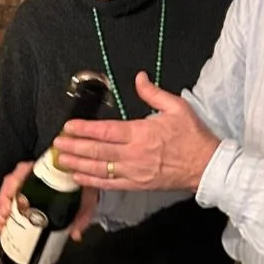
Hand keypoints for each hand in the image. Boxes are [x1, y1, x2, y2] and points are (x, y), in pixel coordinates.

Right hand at [0, 160, 98, 242]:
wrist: (86, 189)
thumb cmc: (83, 190)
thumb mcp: (86, 200)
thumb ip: (82, 216)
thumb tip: (75, 235)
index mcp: (45, 172)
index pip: (22, 171)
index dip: (13, 185)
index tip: (11, 199)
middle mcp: (32, 177)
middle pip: (10, 184)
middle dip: (3, 202)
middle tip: (3, 217)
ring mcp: (26, 187)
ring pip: (7, 195)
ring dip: (0, 211)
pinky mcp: (23, 198)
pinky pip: (9, 204)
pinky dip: (2, 217)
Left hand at [53, 71, 218, 191]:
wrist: (206, 166)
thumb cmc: (193, 136)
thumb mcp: (177, 107)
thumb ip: (153, 93)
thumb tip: (139, 78)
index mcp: (141, 133)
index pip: (106, 131)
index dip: (84, 129)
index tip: (69, 127)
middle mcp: (134, 154)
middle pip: (97, 151)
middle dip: (74, 147)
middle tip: (57, 144)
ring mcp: (134, 172)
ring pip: (99, 169)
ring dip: (78, 164)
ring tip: (60, 160)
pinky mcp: (137, 185)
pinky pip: (110, 184)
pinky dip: (92, 182)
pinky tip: (79, 178)